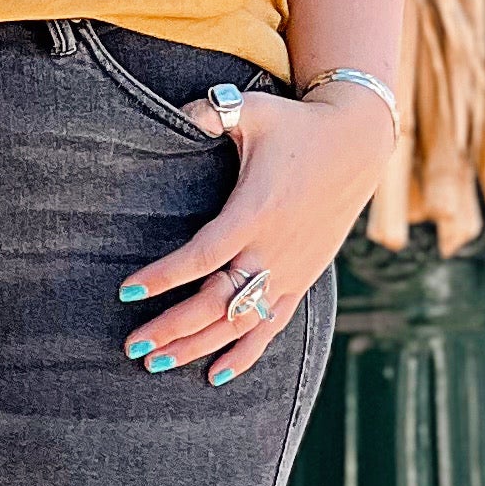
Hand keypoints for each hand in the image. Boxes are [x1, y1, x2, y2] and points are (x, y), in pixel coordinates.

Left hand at [117, 85, 390, 383]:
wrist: (357, 145)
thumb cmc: (297, 124)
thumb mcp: (254, 110)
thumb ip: (210, 112)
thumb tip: (177, 116)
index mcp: (256, 211)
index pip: (203, 256)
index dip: (164, 276)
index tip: (127, 291)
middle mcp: (274, 249)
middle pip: (216, 302)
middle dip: (172, 327)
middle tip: (131, 345)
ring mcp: (290, 270)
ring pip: (239, 323)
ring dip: (197, 347)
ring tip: (155, 363)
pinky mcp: (302, 279)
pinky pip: (271, 327)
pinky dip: (244, 354)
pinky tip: (214, 376)